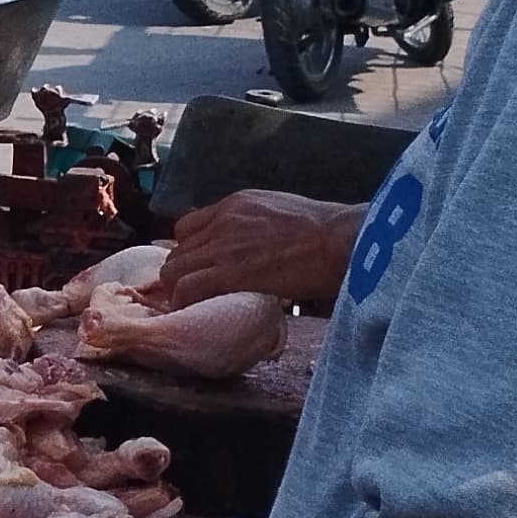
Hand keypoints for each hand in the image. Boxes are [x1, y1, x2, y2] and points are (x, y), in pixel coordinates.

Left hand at [155, 192, 364, 312]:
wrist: (341, 239)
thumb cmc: (328, 234)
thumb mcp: (283, 214)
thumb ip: (258, 226)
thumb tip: (255, 249)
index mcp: (236, 205)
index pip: (187, 228)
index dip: (190, 253)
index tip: (200, 271)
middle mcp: (223, 220)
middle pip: (177, 251)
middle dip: (182, 275)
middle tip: (195, 295)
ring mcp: (224, 245)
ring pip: (174, 270)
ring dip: (181, 291)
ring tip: (198, 307)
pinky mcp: (230, 271)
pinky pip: (187, 289)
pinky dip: (185, 303)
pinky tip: (198, 312)